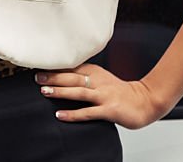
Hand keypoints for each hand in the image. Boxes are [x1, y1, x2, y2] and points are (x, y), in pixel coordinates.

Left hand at [35, 63, 171, 129]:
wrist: (146, 101)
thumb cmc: (121, 92)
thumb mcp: (102, 78)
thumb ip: (85, 76)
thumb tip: (61, 76)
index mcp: (95, 72)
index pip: (72, 66)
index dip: (55, 67)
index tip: (39, 66)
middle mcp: (98, 81)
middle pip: (72, 77)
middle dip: (53, 76)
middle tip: (37, 76)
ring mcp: (104, 96)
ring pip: (78, 91)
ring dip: (60, 91)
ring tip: (44, 91)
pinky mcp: (109, 110)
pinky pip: (88, 112)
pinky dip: (73, 113)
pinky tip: (60, 115)